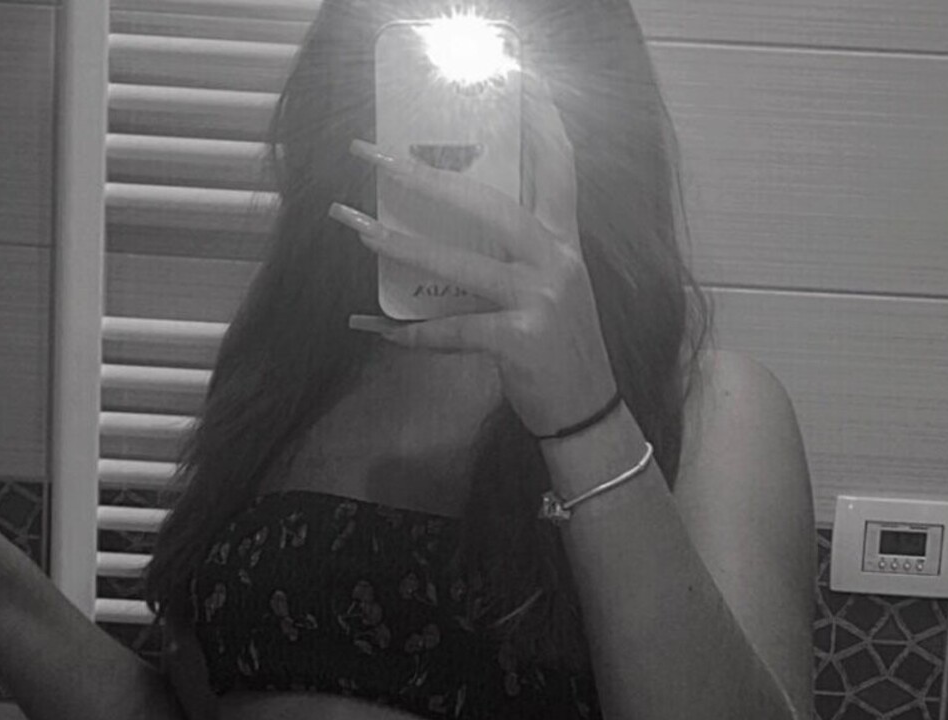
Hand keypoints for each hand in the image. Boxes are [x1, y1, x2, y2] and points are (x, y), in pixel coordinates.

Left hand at [331, 70, 616, 440]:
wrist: (589, 415)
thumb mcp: (555, 291)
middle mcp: (557, 261)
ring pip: (461, 262)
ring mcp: (540, 299)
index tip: (516, 76)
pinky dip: (411, 333)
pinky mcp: (520, 341)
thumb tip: (461, 229)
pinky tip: (377, 329)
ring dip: (402, 244)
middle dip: (426, 175)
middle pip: (489, 202)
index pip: (559, 165)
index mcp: (565, 243)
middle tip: (376, 155)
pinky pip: (452, 330)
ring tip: (358, 227)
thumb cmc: (562, 352)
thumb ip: (523, 256)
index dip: (541, 118)